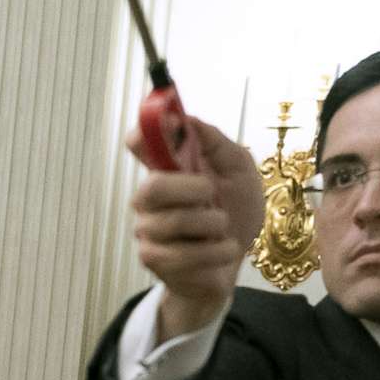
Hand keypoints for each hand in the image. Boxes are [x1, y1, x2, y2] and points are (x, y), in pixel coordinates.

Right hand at [127, 114, 262, 338]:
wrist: (235, 259)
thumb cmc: (236, 211)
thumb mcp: (239, 171)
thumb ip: (216, 144)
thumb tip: (189, 120)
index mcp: (168, 169)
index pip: (140, 144)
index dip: (146, 132)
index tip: (170, 124)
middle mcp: (150, 198)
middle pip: (153, 187)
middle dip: (192, 190)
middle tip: (212, 194)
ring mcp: (148, 229)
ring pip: (174, 223)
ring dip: (213, 225)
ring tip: (224, 229)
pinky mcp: (153, 259)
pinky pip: (182, 255)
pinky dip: (215, 252)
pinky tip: (223, 250)